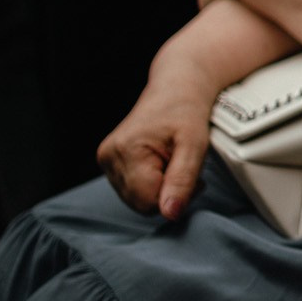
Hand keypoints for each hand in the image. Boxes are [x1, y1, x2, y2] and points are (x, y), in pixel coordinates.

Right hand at [98, 44, 220, 219]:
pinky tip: (162, 163)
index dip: (175, 197)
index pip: (148, 202)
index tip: (194, 179)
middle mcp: (109, 156)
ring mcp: (106, 159)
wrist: (177, 86)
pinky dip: (151, 182)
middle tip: (185, 167)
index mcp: (125, 151)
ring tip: (173, 162)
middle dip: (167, 193)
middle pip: (140, 203)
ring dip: (160, 188)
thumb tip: (170, 214)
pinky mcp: (109, 161)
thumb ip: (182, 180)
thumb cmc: (186, 110)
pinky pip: (132, 188)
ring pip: (136, 199)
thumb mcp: (195, 145)